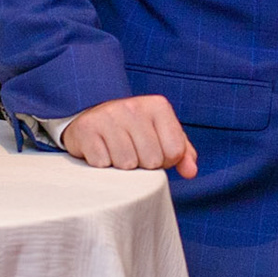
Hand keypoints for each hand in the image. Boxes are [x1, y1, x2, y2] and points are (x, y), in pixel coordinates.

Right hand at [60, 95, 197, 178]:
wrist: (93, 122)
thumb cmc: (134, 133)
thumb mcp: (162, 137)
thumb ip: (183, 153)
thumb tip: (190, 171)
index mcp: (158, 106)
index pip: (174, 152)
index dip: (165, 161)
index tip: (152, 151)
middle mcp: (133, 106)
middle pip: (151, 160)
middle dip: (143, 165)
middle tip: (132, 152)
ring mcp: (108, 115)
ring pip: (127, 164)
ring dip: (121, 166)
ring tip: (116, 152)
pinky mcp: (87, 128)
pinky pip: (103, 163)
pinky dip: (102, 165)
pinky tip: (101, 151)